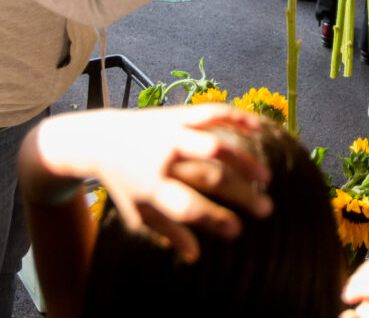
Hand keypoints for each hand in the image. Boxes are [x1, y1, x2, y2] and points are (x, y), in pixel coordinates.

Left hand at [25, 105, 272, 262]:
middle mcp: (164, 158)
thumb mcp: (136, 213)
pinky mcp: (179, 114)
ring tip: (266, 177)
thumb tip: (196, 256)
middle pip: (209, 176)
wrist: (101, 138)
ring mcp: (172, 133)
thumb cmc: (124, 182)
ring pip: (215, 144)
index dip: (214, 219)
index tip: (239, 230)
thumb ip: (166, 232)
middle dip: (241, 194)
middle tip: (267, 209)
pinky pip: (211, 112)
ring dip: (245, 160)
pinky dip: (235, 117)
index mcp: (151, 186)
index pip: (187, 206)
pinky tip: (257, 127)